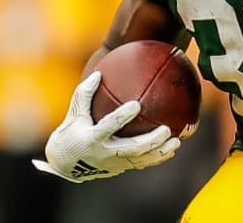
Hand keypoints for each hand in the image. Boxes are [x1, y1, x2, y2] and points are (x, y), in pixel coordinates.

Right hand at [32, 71, 180, 181]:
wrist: (65, 164)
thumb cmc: (71, 132)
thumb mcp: (74, 112)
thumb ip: (85, 93)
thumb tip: (99, 73)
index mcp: (92, 138)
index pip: (109, 126)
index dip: (122, 117)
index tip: (136, 105)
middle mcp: (105, 153)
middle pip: (132, 149)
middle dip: (151, 141)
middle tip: (166, 129)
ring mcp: (114, 164)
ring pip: (141, 160)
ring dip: (160, 152)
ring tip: (177, 142)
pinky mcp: (120, 169)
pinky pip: (141, 164)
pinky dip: (157, 158)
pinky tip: (171, 149)